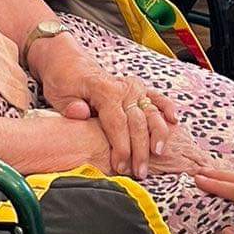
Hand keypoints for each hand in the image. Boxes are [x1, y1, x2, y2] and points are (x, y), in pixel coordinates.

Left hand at [28, 33, 182, 175]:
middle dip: (140, 150)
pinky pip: (157, 98)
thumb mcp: (58, 94)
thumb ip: (70, 106)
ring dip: (158, 134)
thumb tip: (81, 113)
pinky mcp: (138, 89)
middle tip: (139, 172)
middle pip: (138, 123)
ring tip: (159, 153)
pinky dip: (167, 108)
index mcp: (105, 90)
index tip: (121, 167)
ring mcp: (133, 88)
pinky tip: (174, 121)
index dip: (121, 148)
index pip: (117, 123)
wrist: (67, 61)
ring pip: (152, 113)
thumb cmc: (63, 81)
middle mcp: (124, 88)